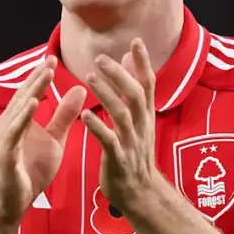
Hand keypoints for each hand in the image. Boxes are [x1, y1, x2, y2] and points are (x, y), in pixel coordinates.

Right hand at [0, 56, 85, 222]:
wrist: (14, 205)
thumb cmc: (30, 172)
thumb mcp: (54, 140)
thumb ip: (64, 115)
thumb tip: (80, 90)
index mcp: (20, 120)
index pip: (31, 93)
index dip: (42, 76)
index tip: (55, 59)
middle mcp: (9, 124)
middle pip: (24, 96)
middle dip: (37, 77)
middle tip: (51, 59)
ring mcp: (5, 138)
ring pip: (18, 109)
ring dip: (32, 90)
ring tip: (46, 73)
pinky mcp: (4, 154)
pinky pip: (13, 131)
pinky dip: (23, 116)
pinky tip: (34, 103)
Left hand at [81, 39, 159, 211]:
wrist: (140, 193)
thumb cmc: (135, 153)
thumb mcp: (139, 120)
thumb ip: (134, 90)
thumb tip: (130, 59)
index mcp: (146, 116)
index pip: (148, 84)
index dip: (143, 63)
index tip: (135, 41)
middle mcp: (141, 126)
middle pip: (135, 95)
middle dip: (120, 76)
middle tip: (101, 58)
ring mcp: (131, 143)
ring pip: (122, 115)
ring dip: (107, 95)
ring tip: (90, 78)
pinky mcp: (119, 159)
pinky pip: (109, 141)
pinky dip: (98, 127)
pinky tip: (85, 115)